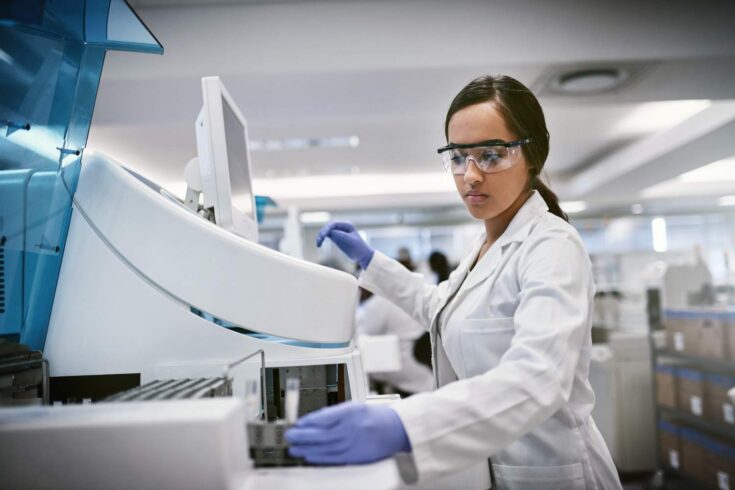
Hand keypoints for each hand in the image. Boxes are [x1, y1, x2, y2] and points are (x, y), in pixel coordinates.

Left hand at [285, 402, 410, 464]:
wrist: (396, 429)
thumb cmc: (375, 416)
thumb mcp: (355, 407)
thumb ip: (335, 413)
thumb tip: (314, 421)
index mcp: (351, 412)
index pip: (324, 417)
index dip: (308, 421)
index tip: (297, 423)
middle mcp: (351, 428)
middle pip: (321, 433)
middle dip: (302, 435)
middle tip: (290, 435)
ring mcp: (354, 443)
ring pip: (325, 447)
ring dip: (307, 448)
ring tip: (294, 448)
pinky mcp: (356, 456)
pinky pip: (334, 458)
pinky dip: (319, 457)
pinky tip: (309, 456)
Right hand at [316, 221, 373, 268]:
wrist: (363, 256)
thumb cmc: (359, 248)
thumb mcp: (351, 241)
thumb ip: (341, 236)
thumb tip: (331, 232)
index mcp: (347, 225)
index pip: (334, 224)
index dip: (327, 229)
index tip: (323, 236)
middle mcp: (342, 227)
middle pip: (328, 227)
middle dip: (322, 233)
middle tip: (319, 241)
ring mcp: (338, 232)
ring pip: (326, 231)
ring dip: (320, 236)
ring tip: (318, 243)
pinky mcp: (336, 237)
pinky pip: (326, 236)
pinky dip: (322, 239)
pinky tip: (319, 244)